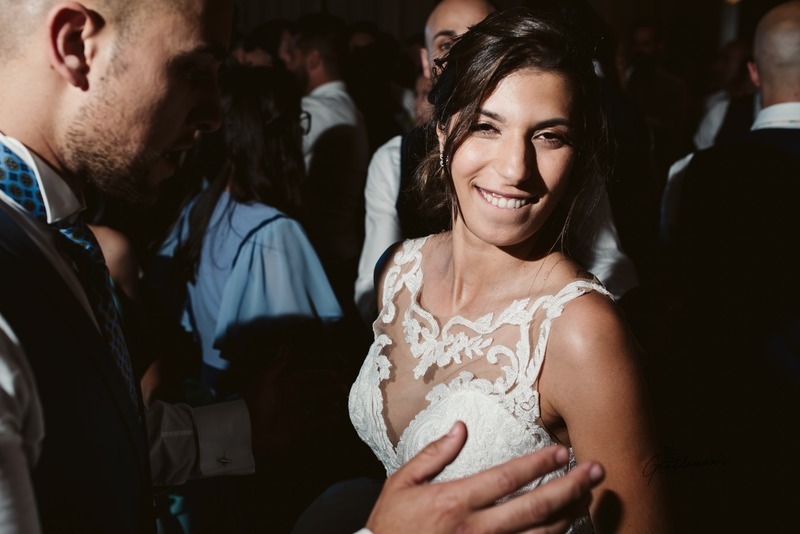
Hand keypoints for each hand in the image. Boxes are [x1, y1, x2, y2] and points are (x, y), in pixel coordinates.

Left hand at [245, 345, 346, 452]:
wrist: (249, 429)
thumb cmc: (255, 402)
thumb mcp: (264, 380)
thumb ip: (277, 364)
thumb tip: (285, 346)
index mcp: (286, 386)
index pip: (306, 378)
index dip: (320, 375)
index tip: (334, 374)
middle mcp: (293, 400)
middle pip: (316, 393)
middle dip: (330, 391)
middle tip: (344, 389)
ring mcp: (296, 415)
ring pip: (318, 409)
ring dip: (329, 406)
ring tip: (337, 405)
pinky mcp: (298, 431)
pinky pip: (315, 426)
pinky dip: (325, 422)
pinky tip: (332, 417)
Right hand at [365, 421, 603, 533]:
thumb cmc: (391, 524)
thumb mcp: (402, 482)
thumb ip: (434, 454)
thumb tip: (461, 427)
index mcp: (455, 501)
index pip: (507, 478)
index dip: (539, 465)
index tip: (563, 452)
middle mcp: (475, 529)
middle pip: (535, 508)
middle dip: (571, 488)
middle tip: (597, 471)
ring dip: (568, 516)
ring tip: (589, 498)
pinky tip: (564, 530)